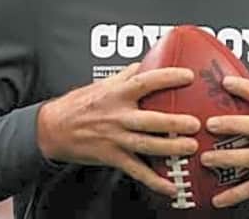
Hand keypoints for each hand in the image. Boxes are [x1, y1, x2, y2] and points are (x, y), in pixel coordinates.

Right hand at [36, 63, 200, 196]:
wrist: (53, 128)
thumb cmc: (79, 104)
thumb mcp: (102, 84)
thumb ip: (126, 75)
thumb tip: (148, 63)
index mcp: (117, 94)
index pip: (145, 82)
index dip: (167, 78)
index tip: (188, 76)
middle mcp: (117, 116)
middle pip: (150, 119)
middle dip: (174, 123)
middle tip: (195, 123)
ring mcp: (115, 138)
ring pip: (146, 145)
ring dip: (170, 148)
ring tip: (190, 147)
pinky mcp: (113, 157)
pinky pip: (136, 170)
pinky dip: (154, 181)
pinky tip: (170, 186)